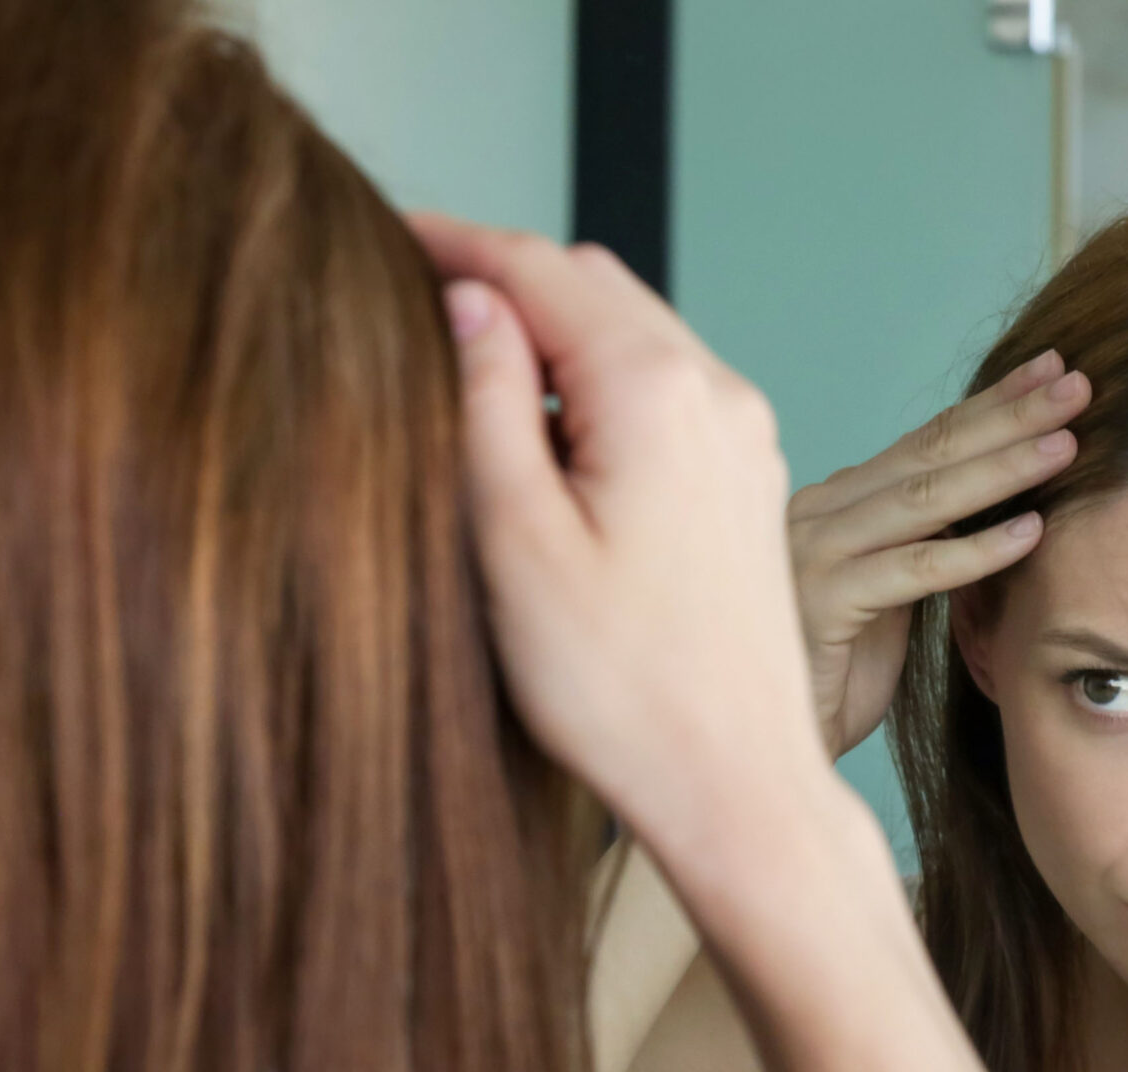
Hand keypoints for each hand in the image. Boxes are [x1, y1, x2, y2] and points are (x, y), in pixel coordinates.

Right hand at [409, 215, 825, 844]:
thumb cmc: (616, 687)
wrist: (732, 781)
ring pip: (632, 333)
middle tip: (409, 295)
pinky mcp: (746, 483)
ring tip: (464, 368)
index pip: (537, 267)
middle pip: (592, 283)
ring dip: (550, 332)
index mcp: (653, 392)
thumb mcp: (514, 539)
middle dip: (502, 277)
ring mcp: (741, 437)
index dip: (453, 242)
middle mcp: (714, 393)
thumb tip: (468, 301)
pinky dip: (596, 382)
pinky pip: (664, 390)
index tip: (381, 233)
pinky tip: (543, 438)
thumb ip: (486, 402)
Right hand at [789, 354, 1082, 754]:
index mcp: (835, 504)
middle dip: (1007, 416)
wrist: (764, 743)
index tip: (1053, 372)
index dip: (991, 404)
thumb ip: (919, 543)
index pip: (924, 441)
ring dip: (1002, 468)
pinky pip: (912, 569)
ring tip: (1066, 444)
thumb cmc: (831, 678)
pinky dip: (974, 551)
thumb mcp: (887, 595)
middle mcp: (818, 513)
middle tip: (1077, 386)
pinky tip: (1028, 534)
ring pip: (923, 500)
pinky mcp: (821, 603)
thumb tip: (992, 504)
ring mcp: (814, 553)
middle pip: (928, 453)